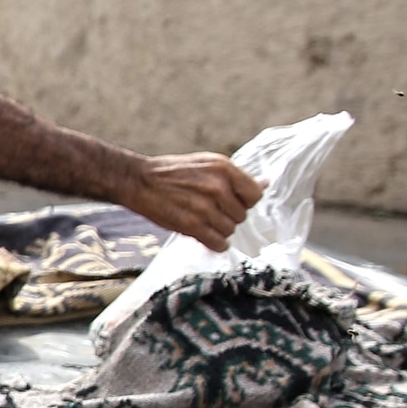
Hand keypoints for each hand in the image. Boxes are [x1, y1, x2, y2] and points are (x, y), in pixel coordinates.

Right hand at [121, 152, 262, 250]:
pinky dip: (214, 244)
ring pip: (230, 230)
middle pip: (242, 215)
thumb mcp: (207, 164)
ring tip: (203, 222)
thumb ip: (235, 177)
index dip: (245, 202)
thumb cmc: (174, 172)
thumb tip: (265, 184)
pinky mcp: (193, 226)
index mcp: (224, 169)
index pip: (255, 195)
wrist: (140, 181)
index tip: (231, 202)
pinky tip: (204, 235)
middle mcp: (218, 187)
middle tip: (210, 211)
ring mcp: (205, 208)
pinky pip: (218, 243)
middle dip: (228, 216)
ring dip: (219, 230)